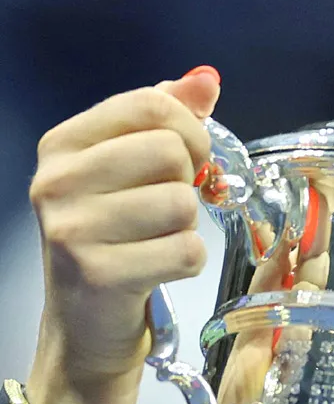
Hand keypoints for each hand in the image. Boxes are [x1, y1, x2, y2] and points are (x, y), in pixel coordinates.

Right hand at [25, 68, 220, 403]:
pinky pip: (186, 250)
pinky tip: (159, 269)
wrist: (86, 326)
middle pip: (170, 152)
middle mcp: (57, 181)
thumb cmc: (115, 240)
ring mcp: (73, 228)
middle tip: (168, 210)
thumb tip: (206, 78)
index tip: (189, 160)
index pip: (152, 104)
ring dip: (186, 227)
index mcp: (64, 144)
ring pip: (182, 203)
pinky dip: (187, 262)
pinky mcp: (100, 273)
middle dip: (189, 184)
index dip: (191, 131)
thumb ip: (167, 120)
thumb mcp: (130, 172)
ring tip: (155, 241)